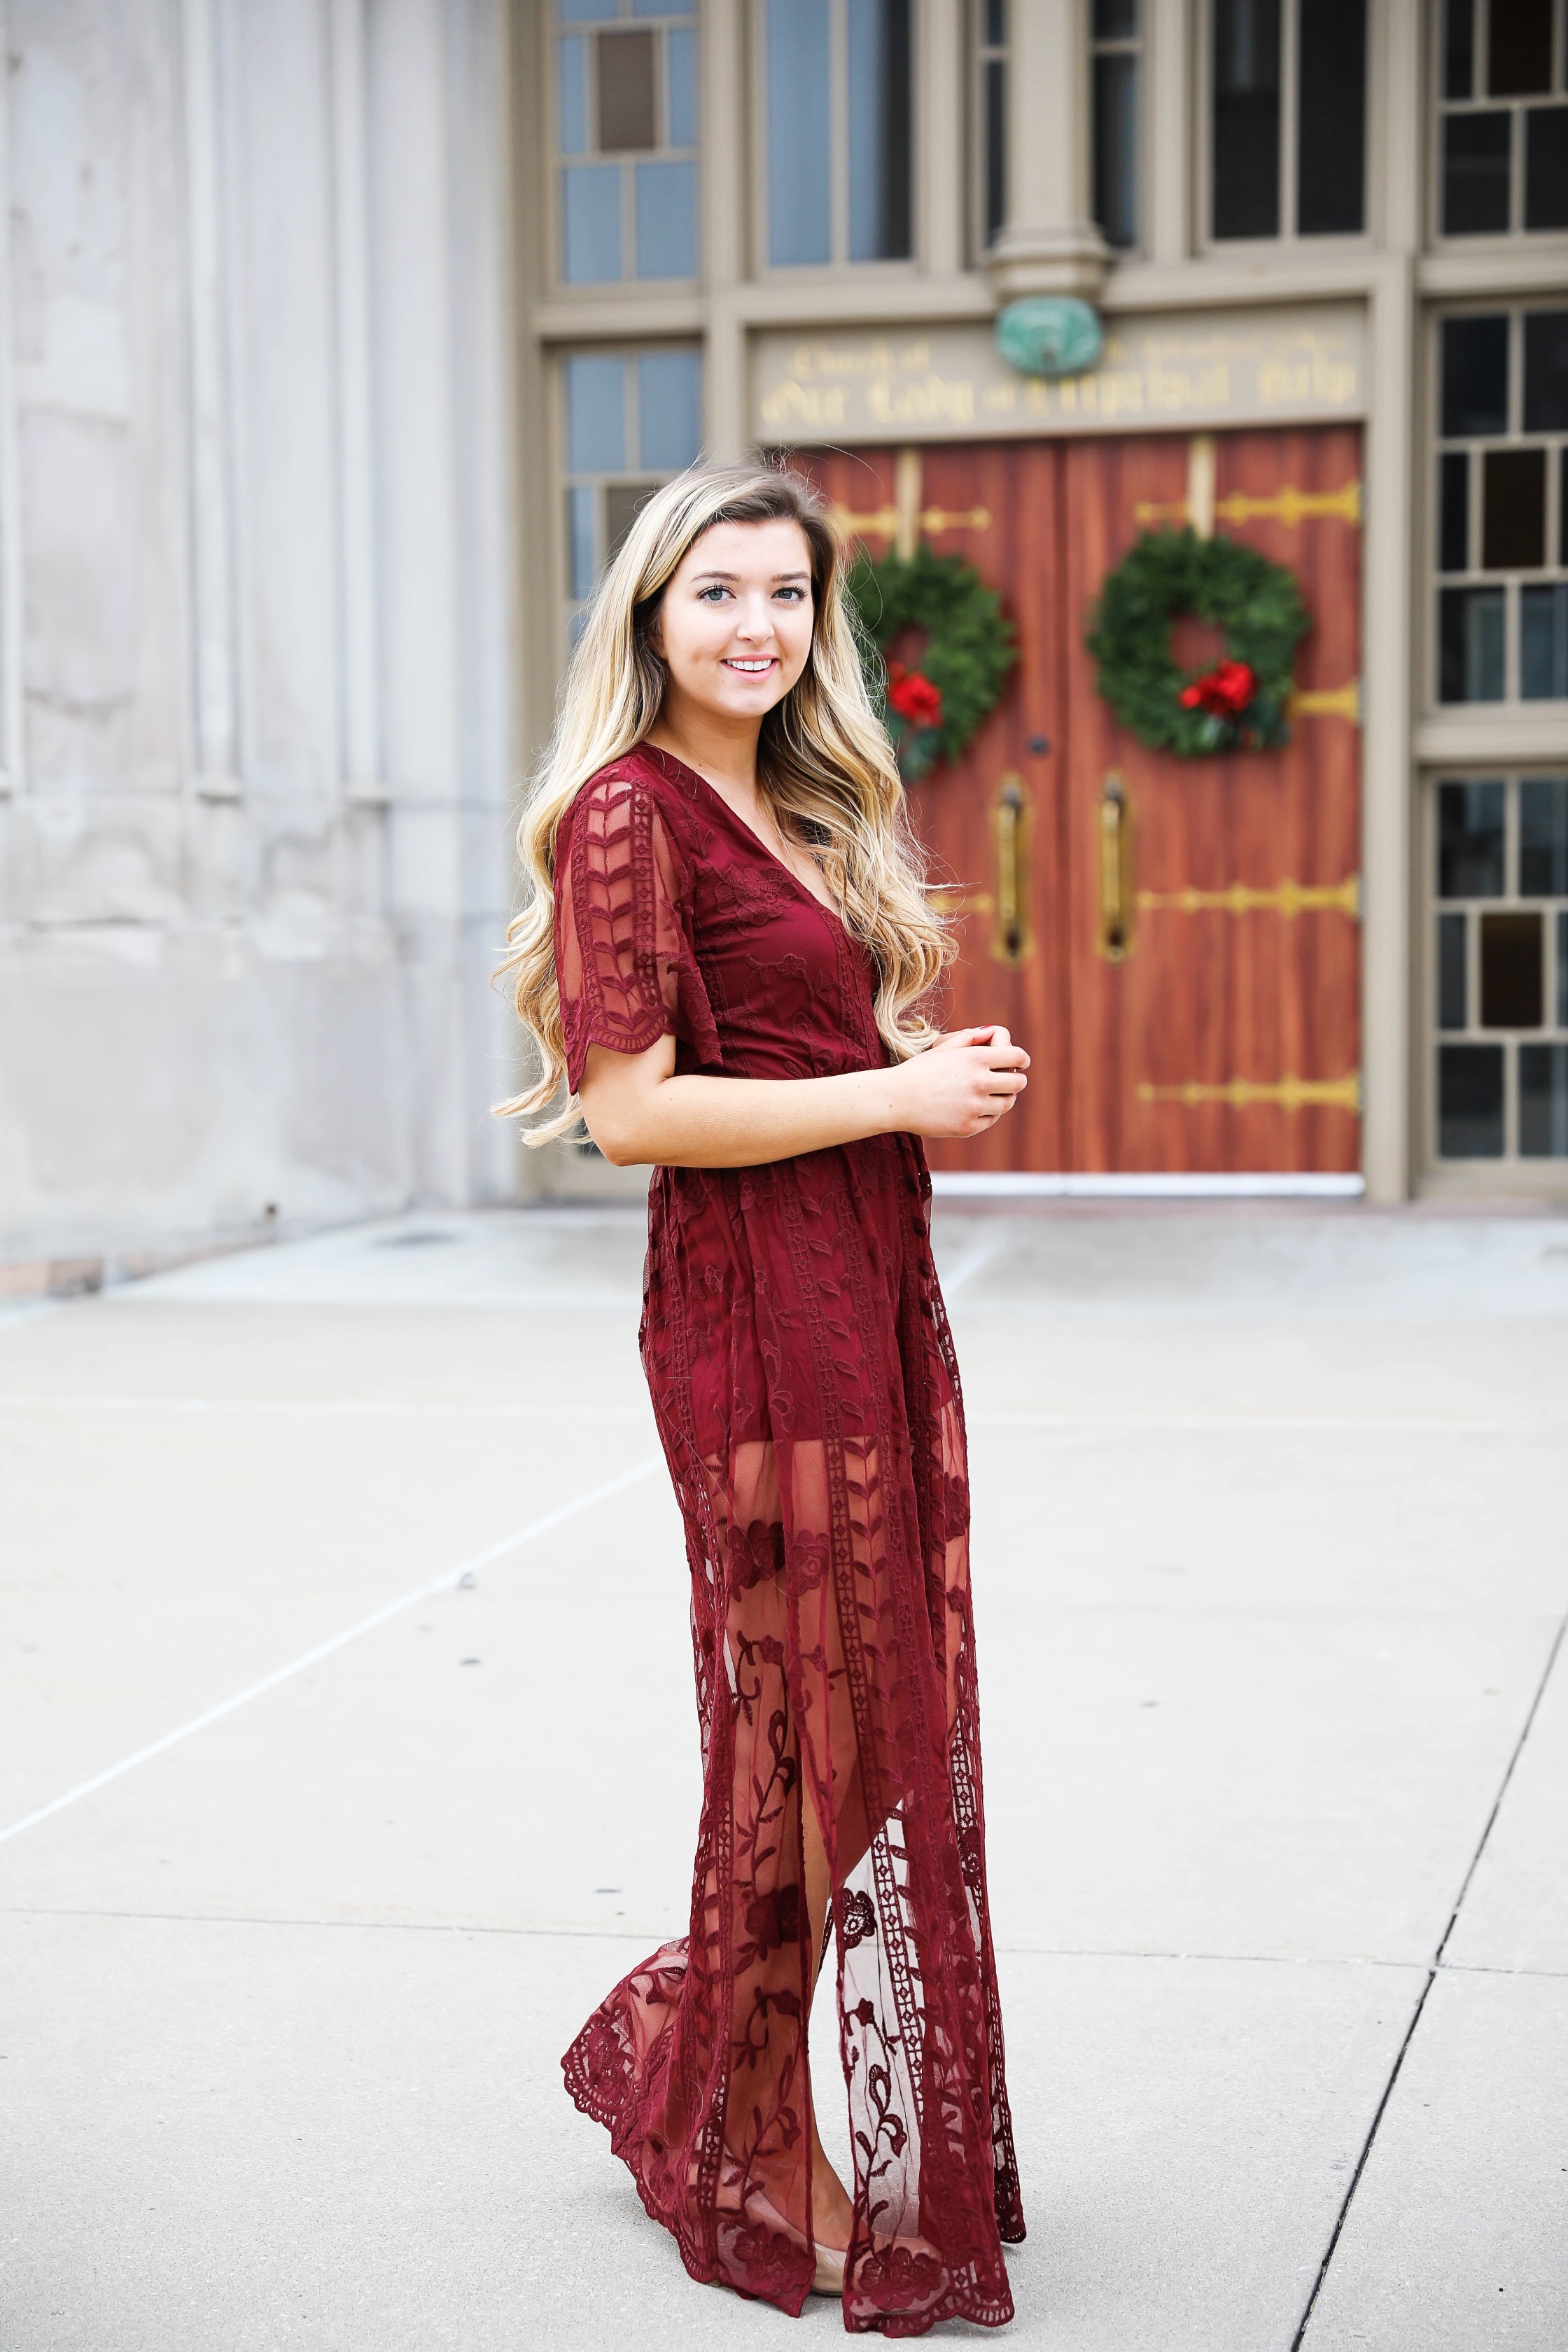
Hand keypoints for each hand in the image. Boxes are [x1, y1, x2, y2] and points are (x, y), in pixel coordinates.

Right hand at [893, 1026, 1028, 1139]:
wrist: (895, 1099)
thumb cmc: (918, 1070)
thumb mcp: (943, 1048)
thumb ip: (971, 1038)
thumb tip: (992, 1031)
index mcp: (976, 1058)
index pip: (1017, 1056)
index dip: (1021, 1059)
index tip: (1020, 1063)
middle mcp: (980, 1082)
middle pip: (1018, 1082)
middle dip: (1015, 1079)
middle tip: (1007, 1080)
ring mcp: (975, 1107)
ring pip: (1007, 1103)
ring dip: (1003, 1097)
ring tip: (991, 1095)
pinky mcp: (968, 1126)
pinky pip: (991, 1119)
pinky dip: (987, 1114)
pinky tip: (976, 1108)